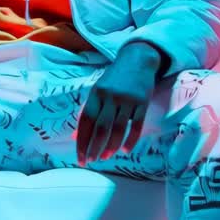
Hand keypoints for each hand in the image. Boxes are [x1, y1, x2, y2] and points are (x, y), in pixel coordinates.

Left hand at [76, 41, 163, 164]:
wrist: (137, 59)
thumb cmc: (114, 79)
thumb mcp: (98, 91)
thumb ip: (88, 112)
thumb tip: (76, 137)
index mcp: (96, 93)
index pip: (86, 121)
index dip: (82, 141)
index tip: (80, 156)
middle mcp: (110, 96)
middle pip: (101, 127)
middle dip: (95, 147)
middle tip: (91, 161)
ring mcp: (127, 99)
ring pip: (118, 129)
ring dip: (111, 146)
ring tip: (106, 157)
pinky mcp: (143, 102)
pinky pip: (136, 126)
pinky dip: (130, 140)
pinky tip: (124, 150)